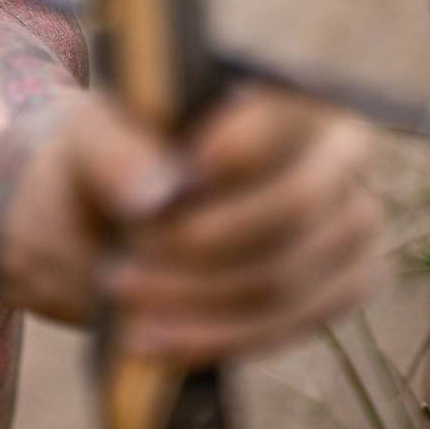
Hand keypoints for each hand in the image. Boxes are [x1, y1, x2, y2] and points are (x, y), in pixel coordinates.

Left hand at [3, 88, 382, 364]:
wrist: (103, 221)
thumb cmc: (106, 161)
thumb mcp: (84, 141)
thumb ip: (113, 151)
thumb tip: (160, 194)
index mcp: (281, 88)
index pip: (286, 117)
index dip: (243, 148)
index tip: (188, 171)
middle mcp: (335, 152)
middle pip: (297, 206)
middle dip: (203, 244)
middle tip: (121, 266)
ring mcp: (345, 225)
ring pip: (287, 279)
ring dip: (199, 301)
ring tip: (121, 299)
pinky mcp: (335, 288)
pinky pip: (290, 325)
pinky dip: (217, 338)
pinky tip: (153, 340)